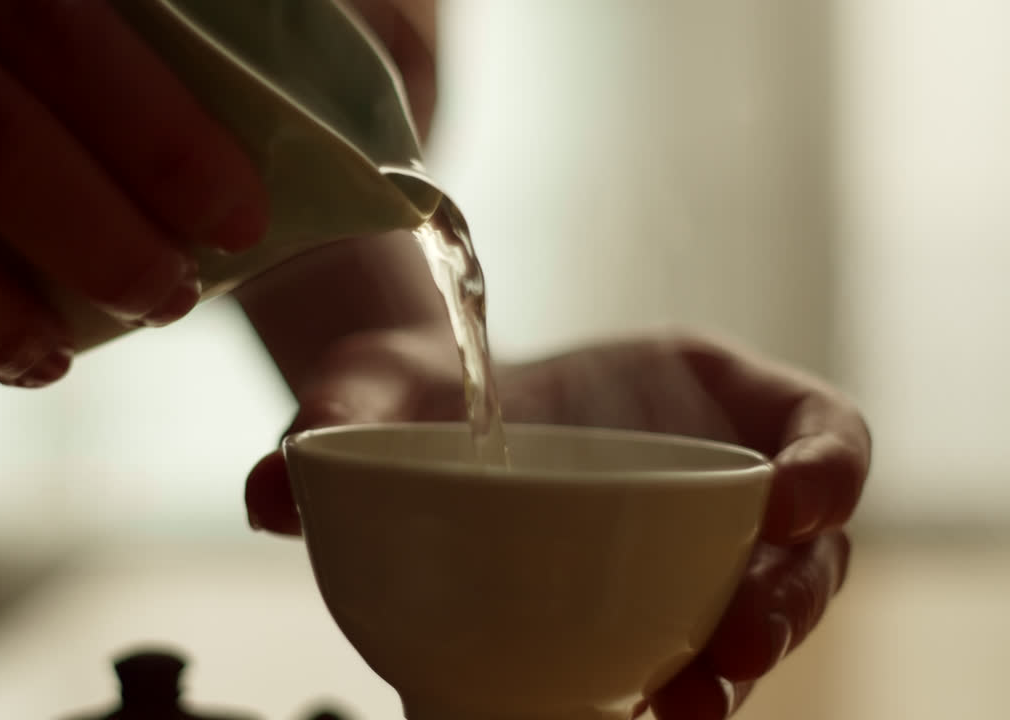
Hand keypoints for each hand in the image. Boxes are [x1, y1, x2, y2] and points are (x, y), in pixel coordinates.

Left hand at [244, 326, 869, 718]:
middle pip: (803, 552)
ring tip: (675, 711)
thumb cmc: (422, 394)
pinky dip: (675, 692)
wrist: (410, 440)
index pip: (815, 427)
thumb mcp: (379, 385)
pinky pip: (688, 661)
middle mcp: (713, 481)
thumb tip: (270, 495)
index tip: (793, 502)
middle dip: (781, 609)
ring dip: (734, 673)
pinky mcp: (648, 620)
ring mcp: (689, 558)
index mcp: (698, 396)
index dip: (829, 465)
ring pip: (757, 622)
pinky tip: (629, 715)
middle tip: (721, 657)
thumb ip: (333, 416)